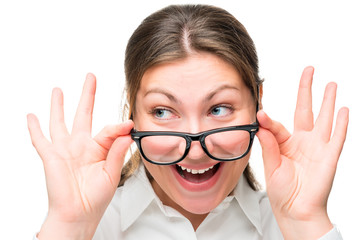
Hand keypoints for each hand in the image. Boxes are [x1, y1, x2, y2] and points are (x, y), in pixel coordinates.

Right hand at [27, 74, 132, 238]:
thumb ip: (117, 152)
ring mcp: (65, 149)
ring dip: (58, 106)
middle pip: (84, 113)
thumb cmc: (96, 198)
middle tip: (91, 77)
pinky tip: (31, 116)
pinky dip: (34, 128)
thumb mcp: (111, 173)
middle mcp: (81, 145)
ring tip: (58, 90)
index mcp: (99, 149)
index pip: (109, 130)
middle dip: (87, 95)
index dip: (119, 127)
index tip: (129, 123)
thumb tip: (127, 132)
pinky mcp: (51, 156)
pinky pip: (40, 139)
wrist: (79, 214)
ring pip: (60, 122)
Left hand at [256, 67, 348, 238]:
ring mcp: (317, 147)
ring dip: (327, 101)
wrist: (294, 210)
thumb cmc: (281, 190)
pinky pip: (337, 137)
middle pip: (305, 109)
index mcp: (284, 143)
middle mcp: (302, 141)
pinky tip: (343, 109)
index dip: (268, 119)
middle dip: (306, 90)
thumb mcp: (270, 165)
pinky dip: (341, 123)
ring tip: (330, 83)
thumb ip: (268, 144)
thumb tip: (261, 121)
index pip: (276, 124)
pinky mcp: (329, 156)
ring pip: (324, 118)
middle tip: (308, 70)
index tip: (260, 113)